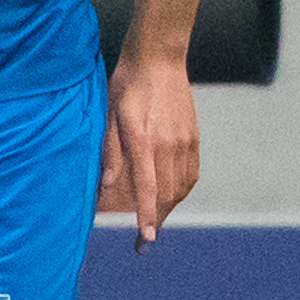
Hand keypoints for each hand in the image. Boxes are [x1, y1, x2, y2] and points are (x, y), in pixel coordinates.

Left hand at [96, 51, 200, 247]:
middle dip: (156, 219)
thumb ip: (110, 151)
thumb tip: (106, 184)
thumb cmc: (127, 85)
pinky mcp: (193, 137)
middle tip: (143, 240)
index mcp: (144, 139)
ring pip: (180, 186)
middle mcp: (168, 144)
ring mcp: (184, 141)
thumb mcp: (109, 115)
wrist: (159, 59)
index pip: (147, 186)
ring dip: (169, 207)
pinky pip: (191, 173)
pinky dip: (182, 190)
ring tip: (156, 221)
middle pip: (166, 193)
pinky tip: (172, 197)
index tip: (147, 237)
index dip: (146, 214)